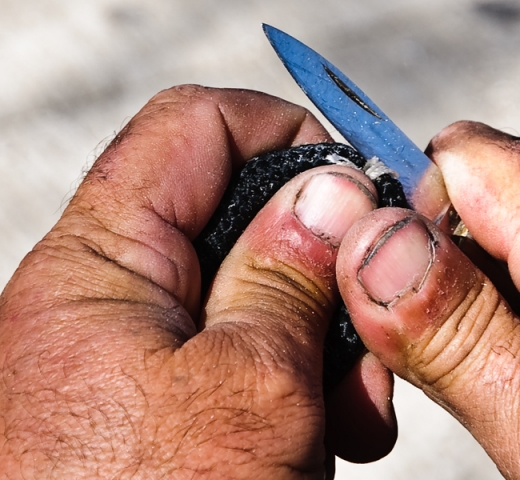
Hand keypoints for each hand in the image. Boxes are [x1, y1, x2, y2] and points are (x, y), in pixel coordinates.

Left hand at [0, 86, 395, 477]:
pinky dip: (295, 376)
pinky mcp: (159, 399)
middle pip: (233, 212)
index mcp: (101, 265)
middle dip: (318, 258)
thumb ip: (288, 274)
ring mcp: (135, 352)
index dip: (284, 134)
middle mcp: (109, 298)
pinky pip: (241, 351)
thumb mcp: (252, 387)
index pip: (195, 127)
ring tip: (352, 409)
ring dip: (318, 333)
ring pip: (250, 290)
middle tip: (366, 320)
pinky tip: (327, 431)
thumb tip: (328, 190)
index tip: (356, 182)